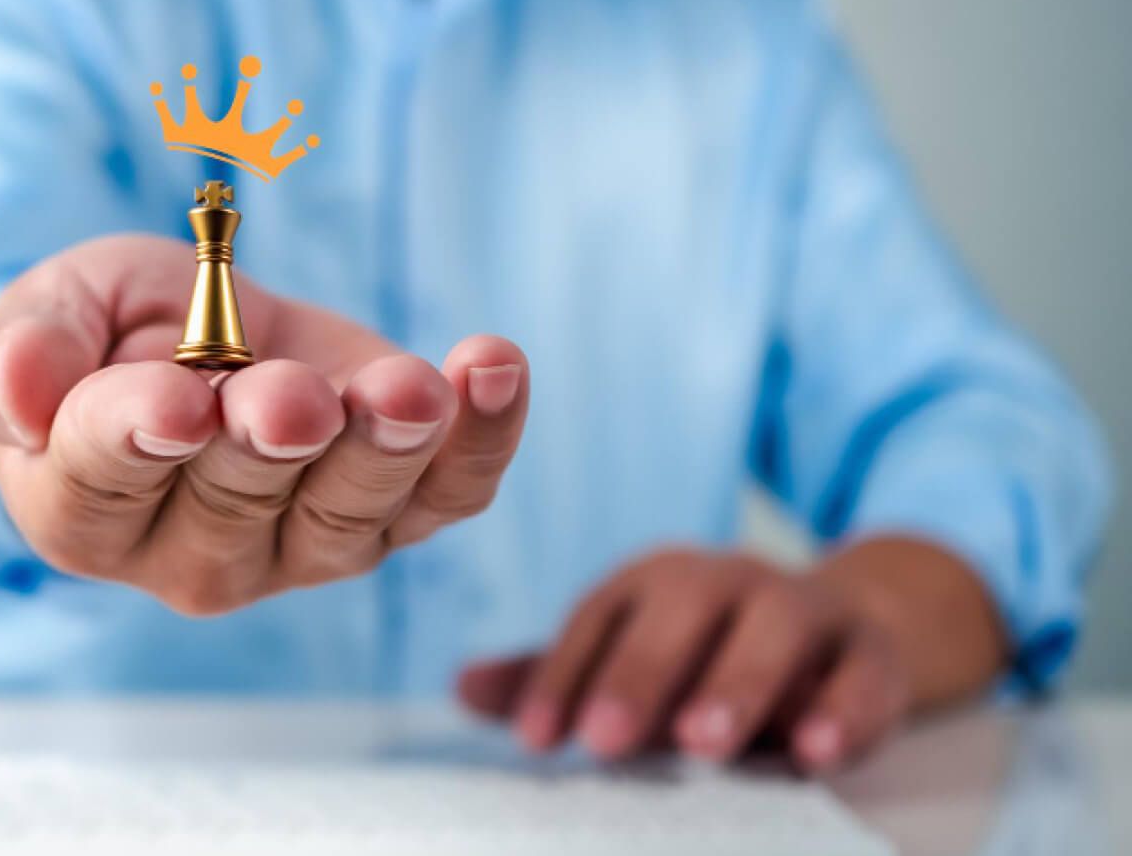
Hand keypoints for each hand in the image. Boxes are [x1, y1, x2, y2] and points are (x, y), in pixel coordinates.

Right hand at [0, 234, 528, 615]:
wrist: (193, 337)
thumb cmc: (104, 335)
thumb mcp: (48, 312)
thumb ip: (21, 350)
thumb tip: (17, 388)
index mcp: (83, 509)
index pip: (107, 483)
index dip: (140, 440)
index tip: (179, 406)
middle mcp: (193, 551)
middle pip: (238, 505)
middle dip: (273, 443)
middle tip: (296, 397)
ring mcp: (300, 545)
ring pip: (349, 514)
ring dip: (385, 448)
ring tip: (412, 387)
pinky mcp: (390, 513)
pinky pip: (445, 496)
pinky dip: (481, 439)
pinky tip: (494, 367)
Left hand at [456, 537, 1006, 771]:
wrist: (840, 633)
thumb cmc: (706, 659)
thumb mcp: (632, 665)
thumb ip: (556, 679)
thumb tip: (463, 687)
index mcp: (655, 582)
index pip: (599, 617)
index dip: (562, 675)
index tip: (534, 740)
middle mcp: (726, 580)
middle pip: (683, 609)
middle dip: (641, 674)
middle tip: (605, 742)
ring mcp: (804, 608)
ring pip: (776, 628)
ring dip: (738, 684)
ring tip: (702, 744)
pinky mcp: (871, 650)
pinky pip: (864, 671)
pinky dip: (846, 709)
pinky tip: (818, 753)